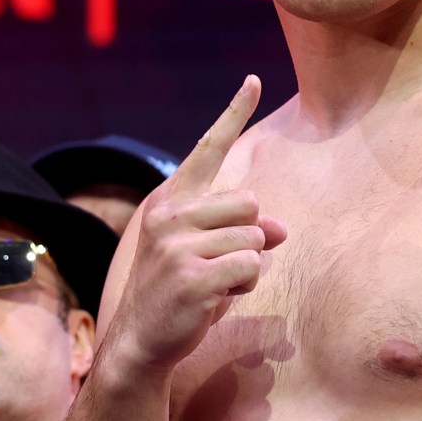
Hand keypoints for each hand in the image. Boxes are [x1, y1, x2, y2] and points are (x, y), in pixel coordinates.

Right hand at [107, 76, 287, 376]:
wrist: (141, 341)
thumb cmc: (179, 293)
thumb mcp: (208, 253)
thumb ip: (241, 231)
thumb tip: (280, 229)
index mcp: (169, 201)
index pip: (208, 149)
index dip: (233, 113)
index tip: (253, 79)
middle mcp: (169, 215)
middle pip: (249, 203)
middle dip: (248, 236)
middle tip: (220, 265)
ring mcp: (177, 245)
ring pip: (253, 239)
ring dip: (246, 267)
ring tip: (214, 285)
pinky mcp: (193, 276)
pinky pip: (250, 267)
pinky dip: (244, 287)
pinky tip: (216, 299)